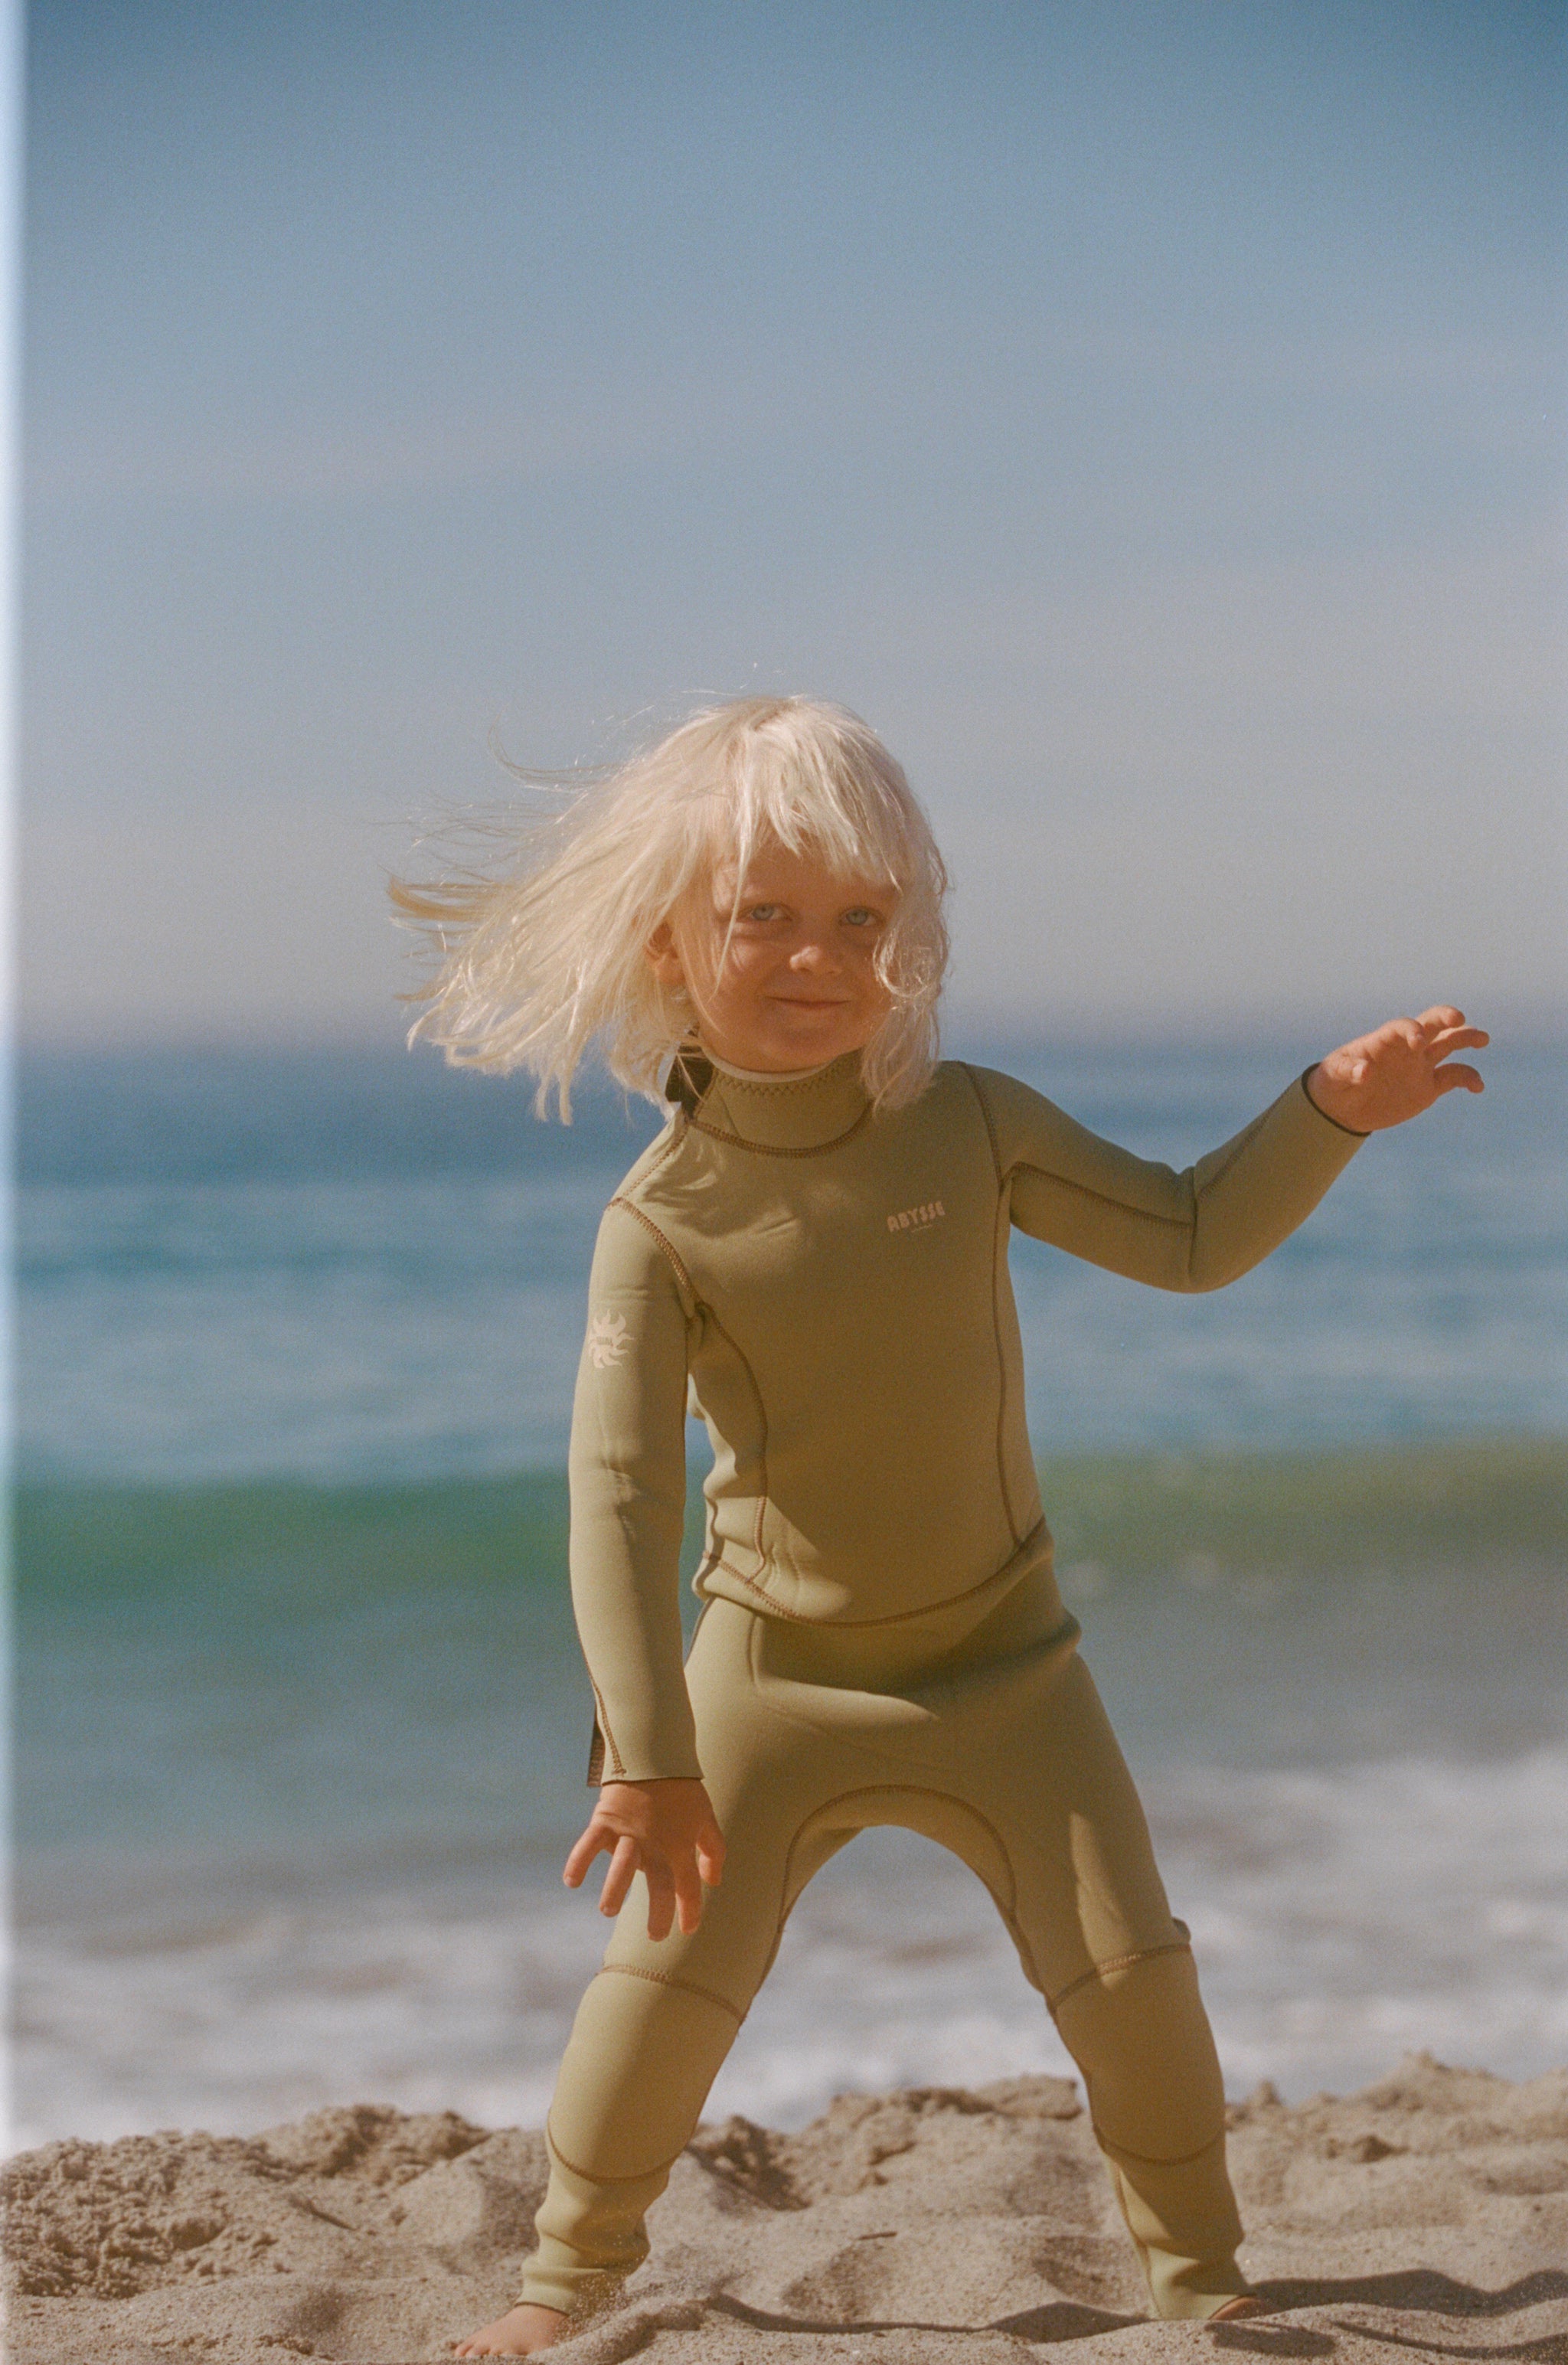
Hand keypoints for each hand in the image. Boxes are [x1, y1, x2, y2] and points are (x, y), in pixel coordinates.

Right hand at [562, 1778, 724, 1939]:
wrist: (654, 1754)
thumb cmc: (683, 1790)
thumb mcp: (706, 1818)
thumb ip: (713, 1851)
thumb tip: (714, 1882)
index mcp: (681, 1845)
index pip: (688, 1886)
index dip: (689, 1911)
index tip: (687, 1930)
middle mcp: (655, 1845)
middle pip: (659, 1885)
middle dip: (658, 1914)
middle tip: (655, 1936)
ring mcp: (629, 1833)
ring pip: (622, 1867)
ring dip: (614, 1891)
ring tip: (608, 1911)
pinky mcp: (606, 1821)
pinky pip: (589, 1844)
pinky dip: (578, 1861)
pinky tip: (571, 1881)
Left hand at [1306, 1006, 1487, 1133]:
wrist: (1343, 1107)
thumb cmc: (1335, 1082)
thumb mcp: (1335, 1075)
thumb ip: (1349, 1070)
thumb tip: (1365, 1072)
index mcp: (1386, 1040)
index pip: (1404, 1026)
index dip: (1412, 1030)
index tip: (1417, 1042)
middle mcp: (1407, 1048)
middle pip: (1432, 1024)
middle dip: (1446, 1018)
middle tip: (1459, 1019)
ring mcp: (1421, 1065)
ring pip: (1450, 1044)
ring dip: (1467, 1038)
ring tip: (1483, 1039)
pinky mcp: (1430, 1086)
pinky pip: (1455, 1076)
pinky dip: (1469, 1078)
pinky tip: (1478, 1087)